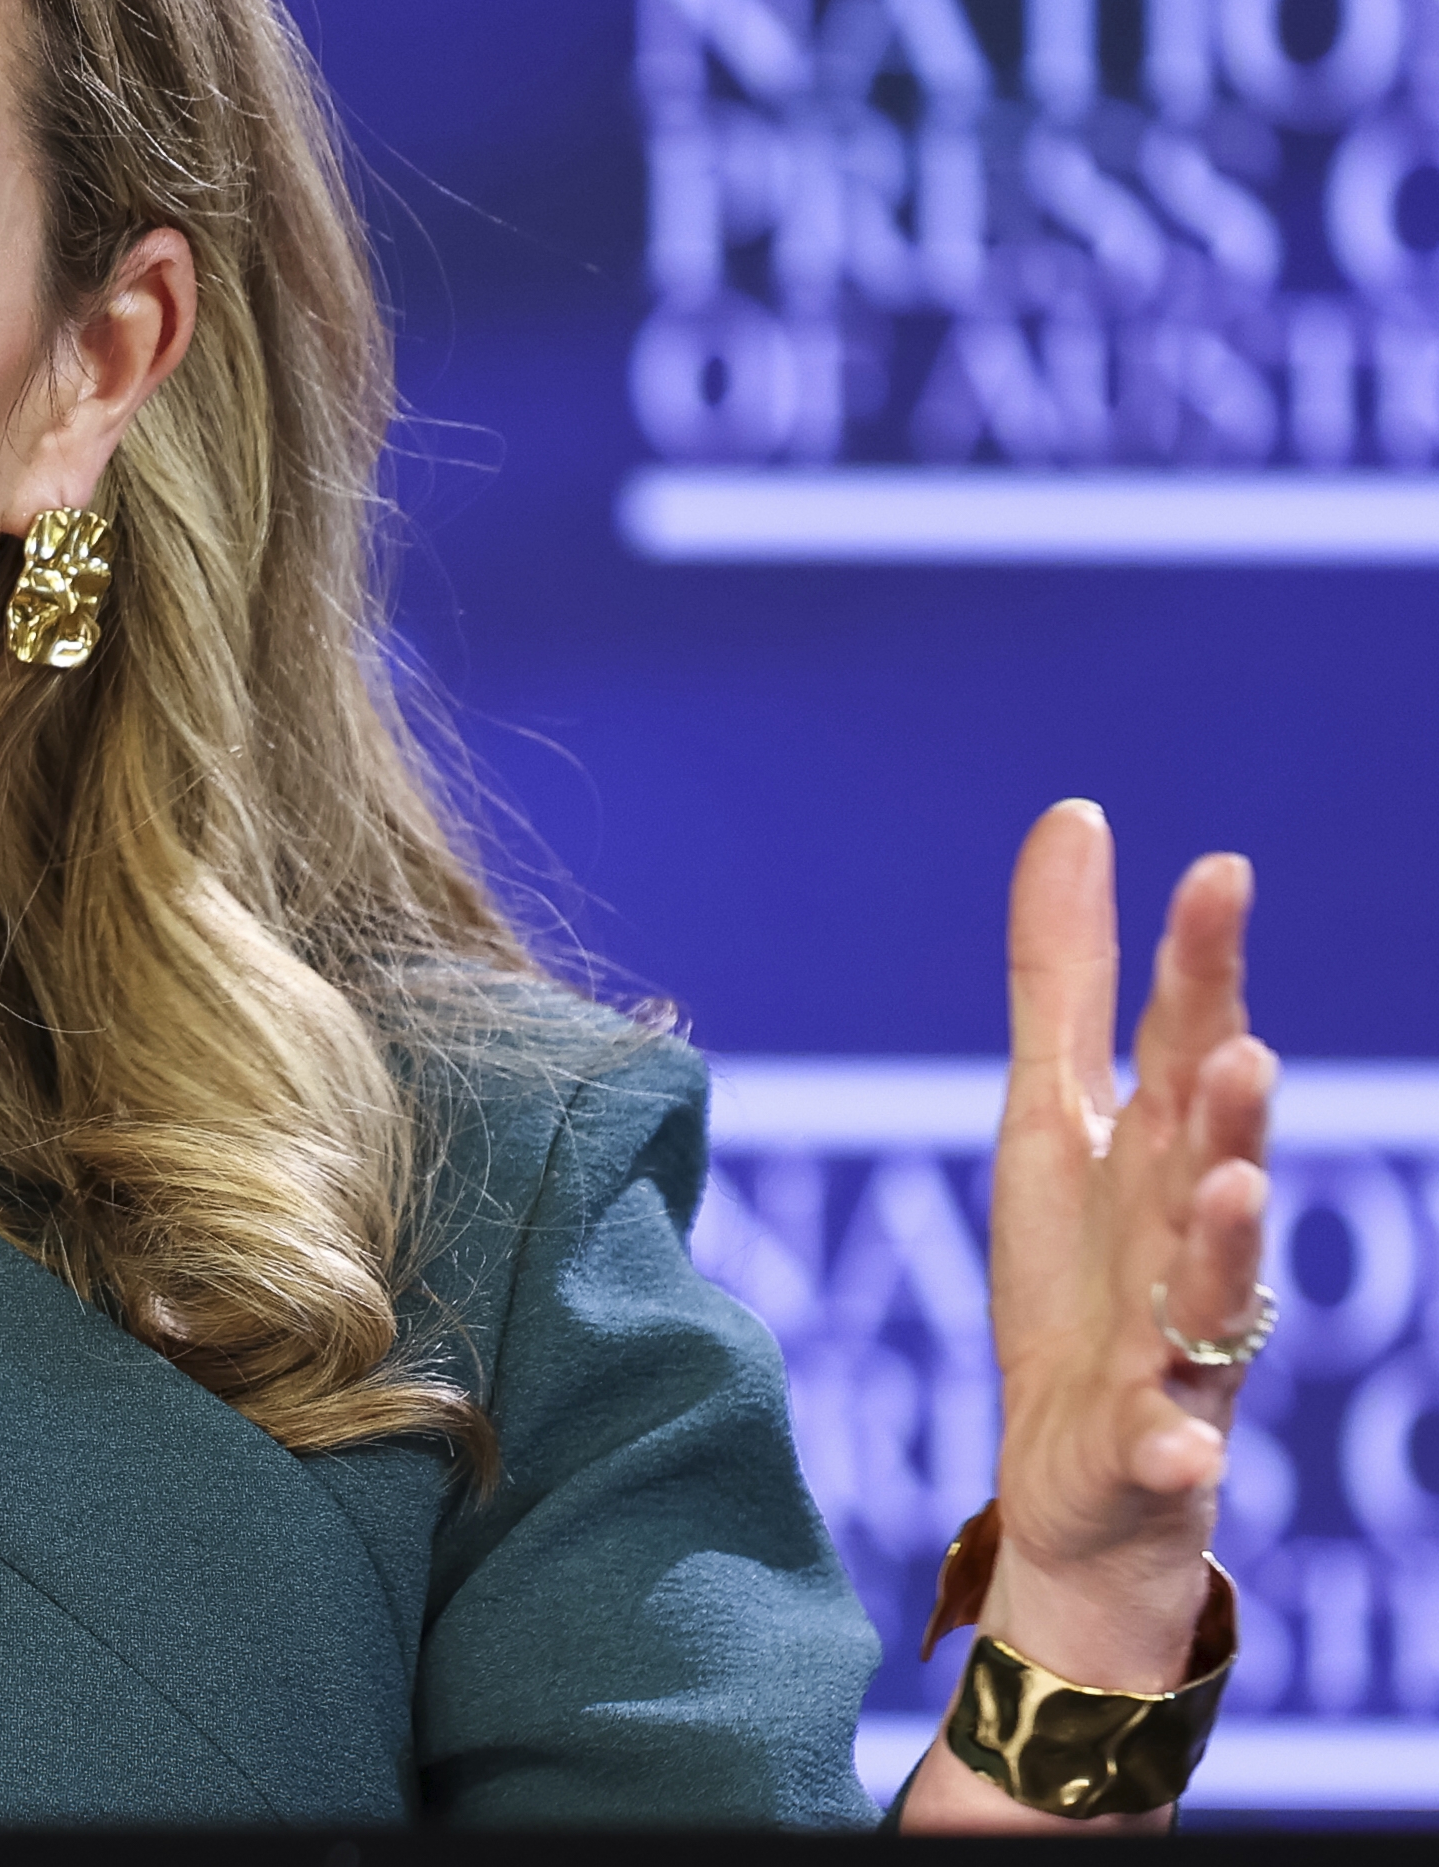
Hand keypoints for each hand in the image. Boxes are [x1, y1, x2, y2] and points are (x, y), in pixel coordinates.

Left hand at [902, 799, 1272, 1831]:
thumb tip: (1077, 816)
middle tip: (1240, 1045)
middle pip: (1210, 1159)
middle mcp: (1187, 1241)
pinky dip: (1176, 1445)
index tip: (1217, 871)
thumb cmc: (1081, 1279)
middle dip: (1231, 1105)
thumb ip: (1066, 979)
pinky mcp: (1147, 1446)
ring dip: (1224, 1244)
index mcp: (1162, 1154)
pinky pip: (1167, 1449)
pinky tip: (1179, 1443)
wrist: (1083, 1473)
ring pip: (1210, 1294)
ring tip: (1232, 1189)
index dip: (1203, 964)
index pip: (1188, 1044)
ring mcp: (1176, 1348)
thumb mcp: (1051, 1116)